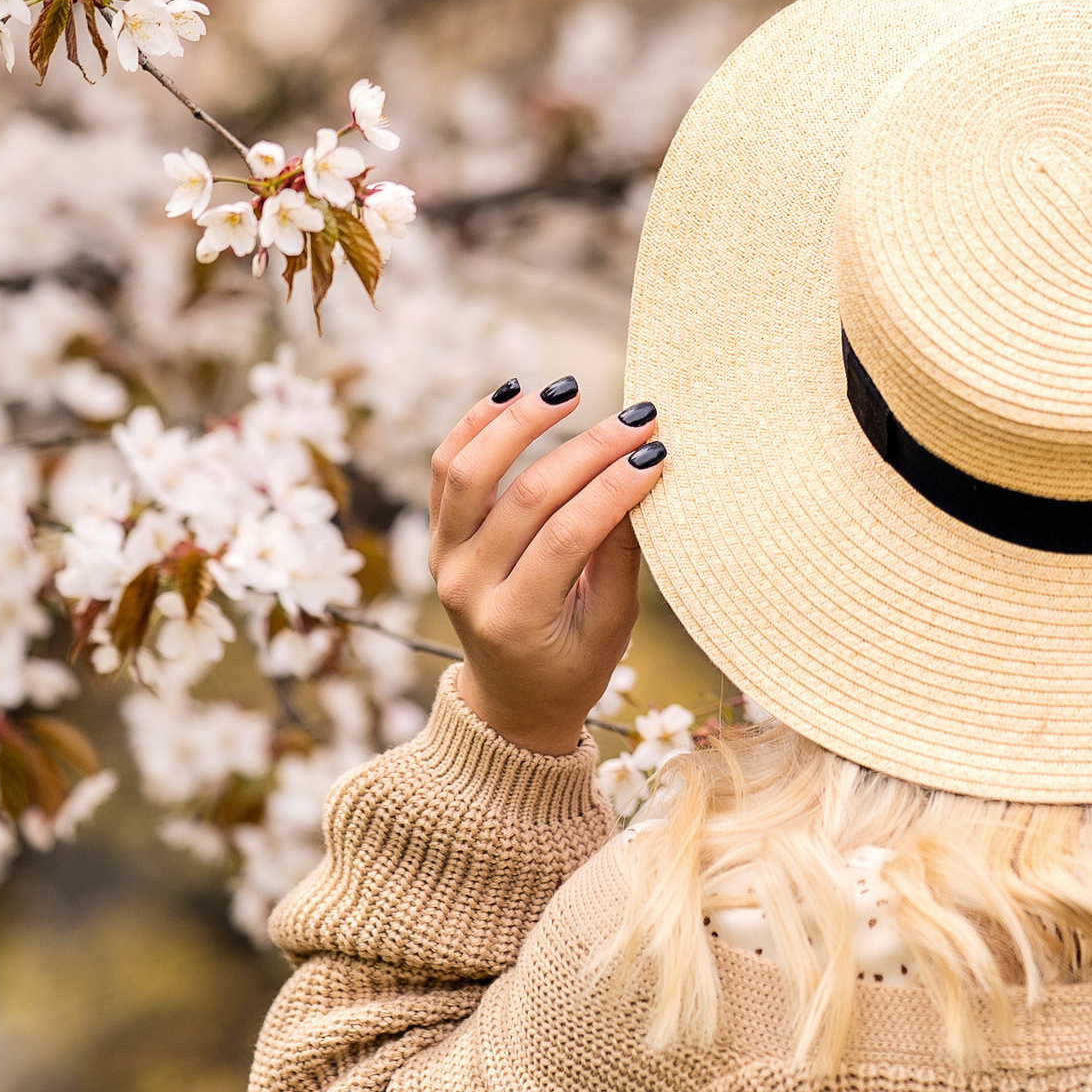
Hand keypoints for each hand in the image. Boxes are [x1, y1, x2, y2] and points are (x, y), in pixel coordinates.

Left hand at [429, 376, 664, 753]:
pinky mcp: (435, 536)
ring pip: (469, 472)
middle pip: (525, 499)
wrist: (509, 701)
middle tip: (638, 419)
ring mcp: (442, 558)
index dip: (613, 489)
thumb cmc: (572, 667)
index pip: (566, 537)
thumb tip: (643, 474)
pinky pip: (444, 470)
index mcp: (514, 620)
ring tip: (568, 390)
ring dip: (519, 422)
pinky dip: (474, 425)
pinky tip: (514, 393)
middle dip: (588, 451)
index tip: (656, 451)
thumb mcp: (611, 628)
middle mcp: (466, 587)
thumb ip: (621, 556)